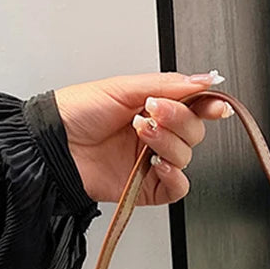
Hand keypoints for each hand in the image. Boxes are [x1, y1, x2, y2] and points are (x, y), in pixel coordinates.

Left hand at [54, 71, 231, 205]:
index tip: (216, 105)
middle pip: (193, 133)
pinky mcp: (146, 189)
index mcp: (153, 109)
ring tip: (142, 133)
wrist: (54, 145)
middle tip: (155, 112)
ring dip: (169, 143)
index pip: (193, 108)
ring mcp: (151, 163)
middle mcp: (155, 136)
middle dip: (179, 120)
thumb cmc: (77, 113)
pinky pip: (177, 188)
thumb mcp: (125, 87)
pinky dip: (174, 176)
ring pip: (186, 157)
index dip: (208, 106)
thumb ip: (169, 85)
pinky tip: (158, 164)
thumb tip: (205, 79)